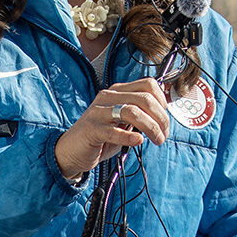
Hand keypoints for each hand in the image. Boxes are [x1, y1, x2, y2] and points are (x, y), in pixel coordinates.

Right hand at [55, 78, 170, 180]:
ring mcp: (98, 112)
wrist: (72, 151)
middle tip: (163, 134)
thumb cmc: (101, 137)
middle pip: (144, 99)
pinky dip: (129, 136)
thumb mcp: (123, 123)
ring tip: (157, 140)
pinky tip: (138, 141)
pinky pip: (114, 131)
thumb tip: (164, 114)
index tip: (165, 119)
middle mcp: (108, 97)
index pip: (148, 85)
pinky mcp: (92, 129)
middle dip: (160, 118)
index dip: (162, 101)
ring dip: (151, 128)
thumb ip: (140, 116)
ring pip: (132, 112)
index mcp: (118, 91)